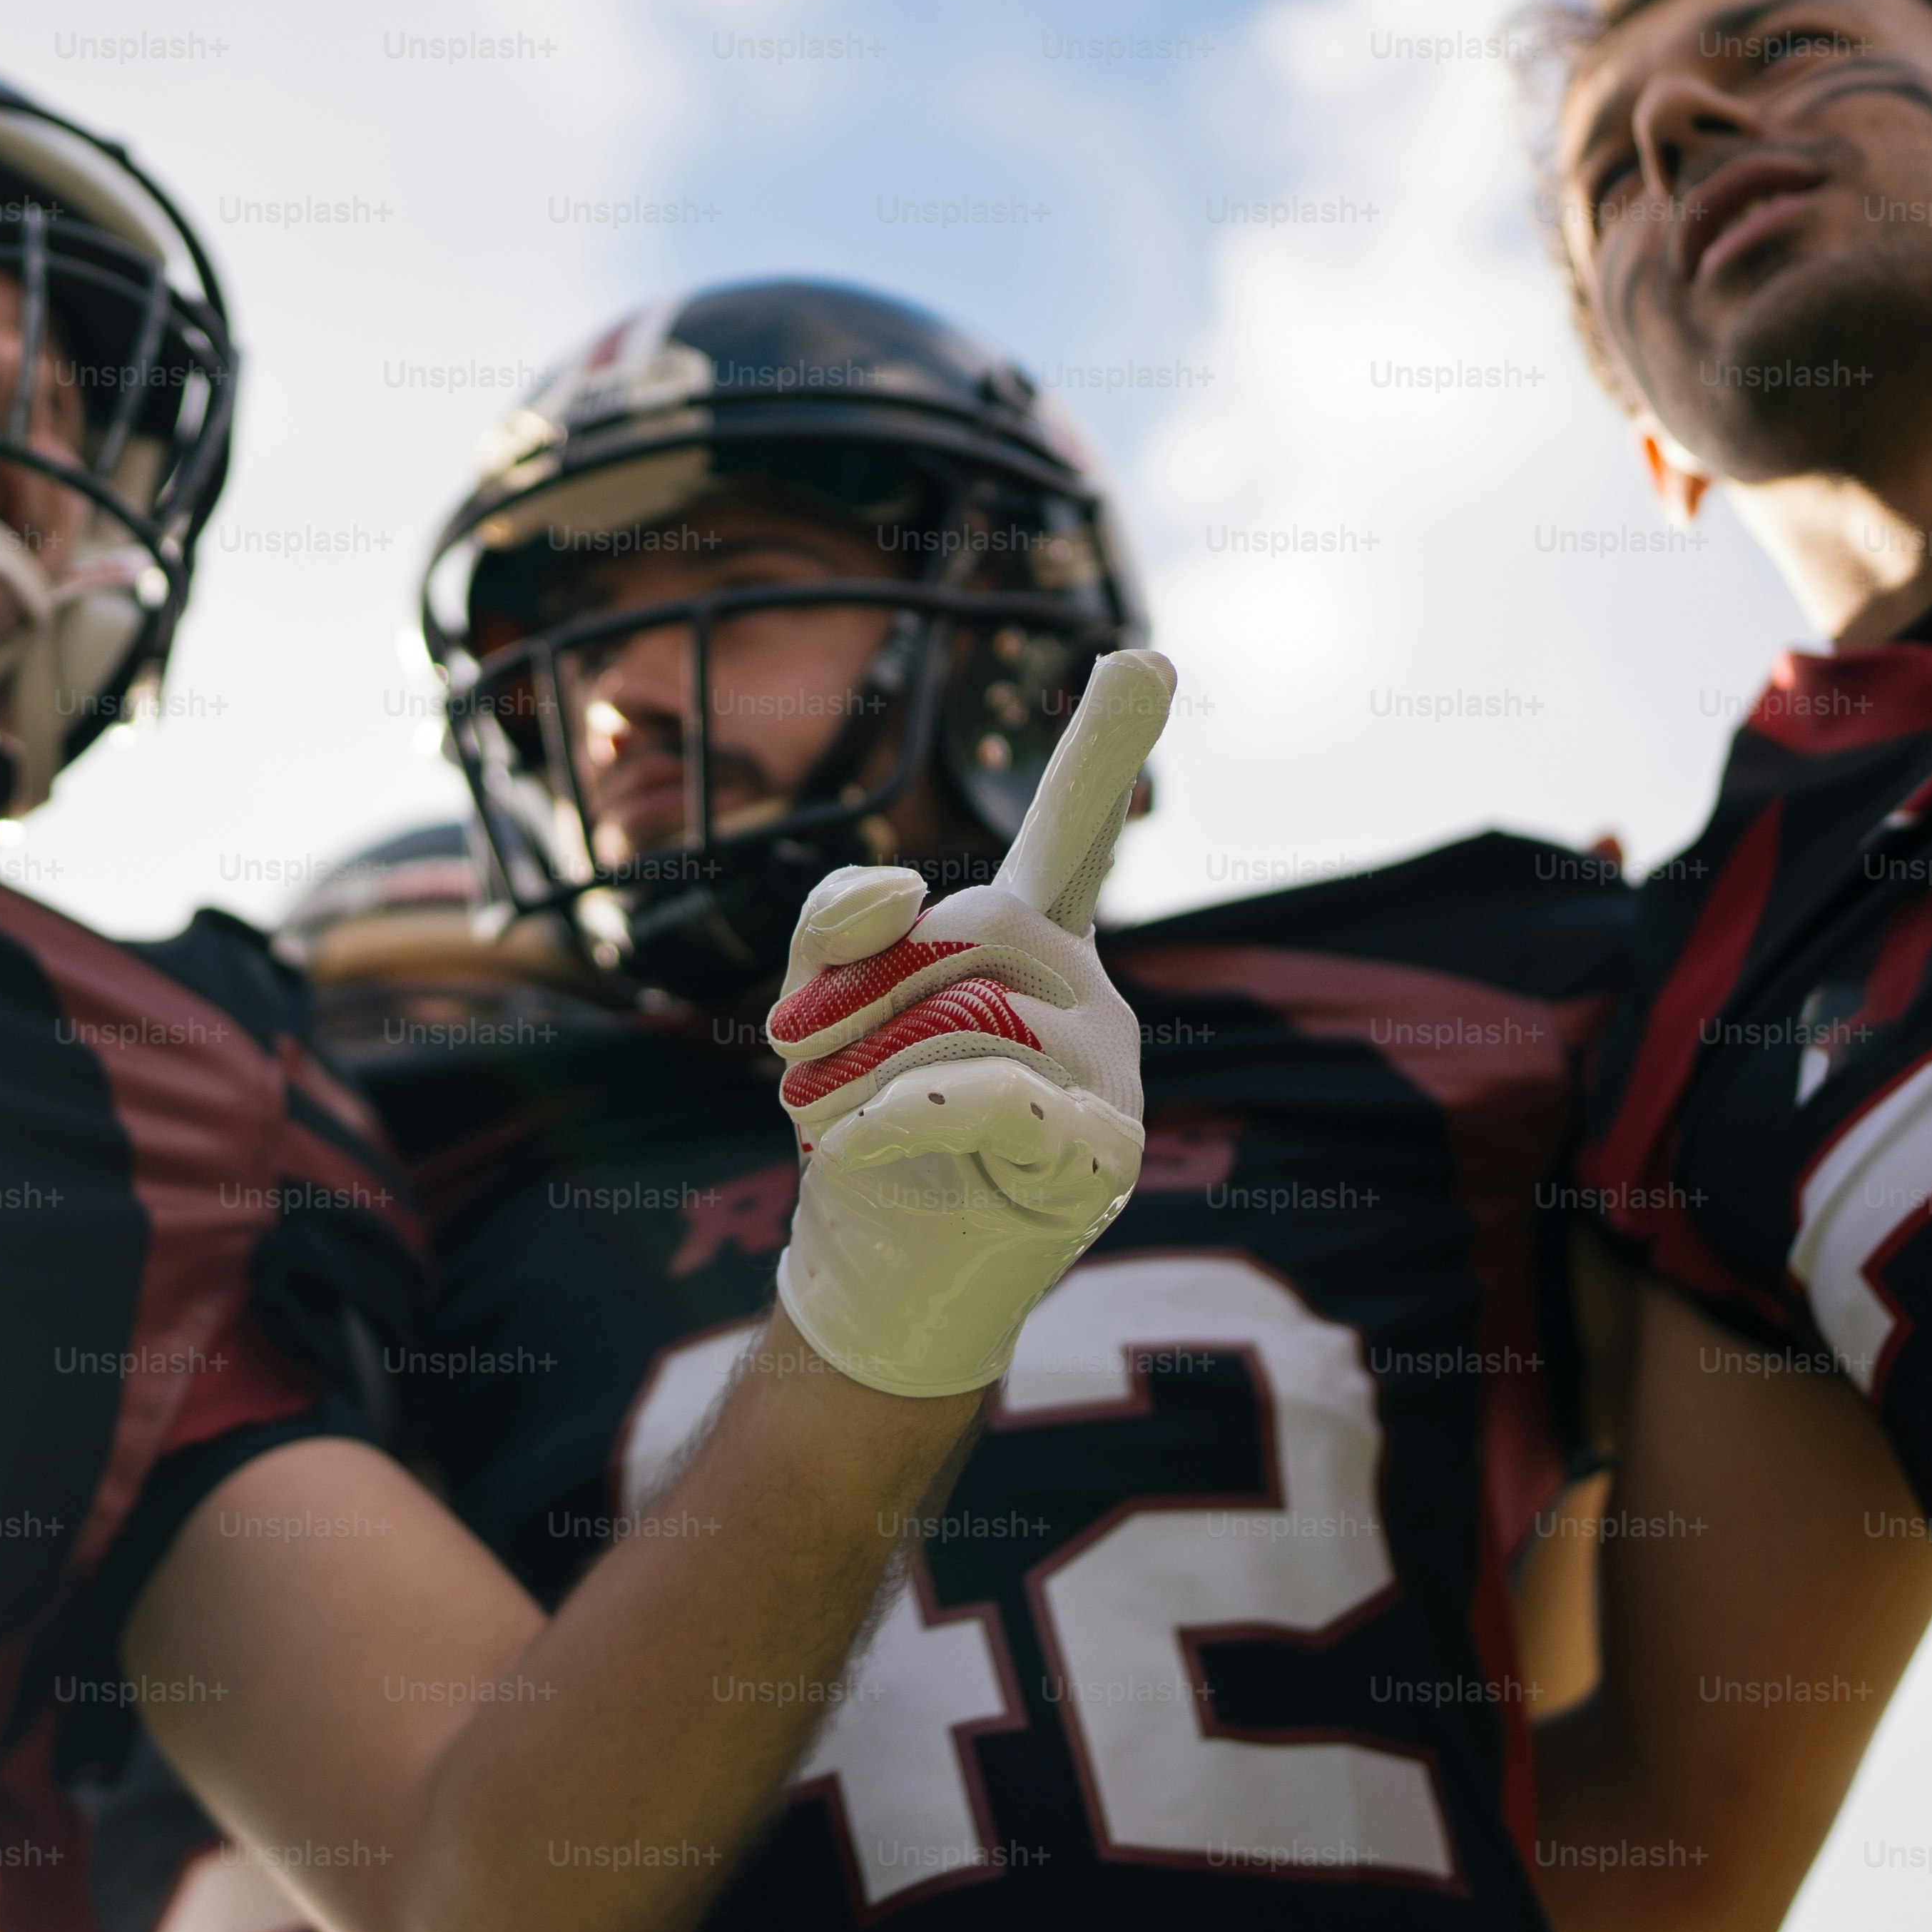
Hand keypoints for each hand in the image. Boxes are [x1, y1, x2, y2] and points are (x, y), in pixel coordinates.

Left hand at [761, 650, 1174, 1395]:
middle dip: (855, 992)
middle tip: (785, 1061)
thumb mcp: (822, 1005)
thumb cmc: (863, 1129)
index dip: (1104, 750)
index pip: (1071, 837)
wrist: (878, 1276)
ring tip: (817, 1125)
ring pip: (971, 1016)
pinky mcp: (1103, 1153)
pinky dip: (901, 1114)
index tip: (1146, 654)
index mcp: (1033, 946)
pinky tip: (847, 1146)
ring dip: (858, 1070)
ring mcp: (1111, 1073)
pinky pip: (995, 1094)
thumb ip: (842, 923)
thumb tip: (904, 887)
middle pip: (971, 930)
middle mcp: (1090, 993)